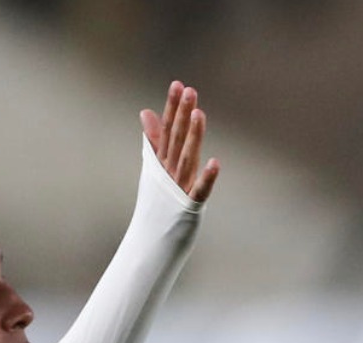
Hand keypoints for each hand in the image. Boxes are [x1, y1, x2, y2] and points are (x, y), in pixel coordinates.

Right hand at [142, 81, 220, 202]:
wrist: (152, 239)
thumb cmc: (158, 202)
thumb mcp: (155, 167)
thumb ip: (154, 140)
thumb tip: (146, 112)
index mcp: (162, 162)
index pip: (167, 129)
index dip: (172, 107)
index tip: (179, 84)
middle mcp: (168, 171)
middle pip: (176, 138)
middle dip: (182, 114)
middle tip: (190, 90)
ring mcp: (178, 188)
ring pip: (187, 158)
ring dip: (192, 136)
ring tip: (199, 114)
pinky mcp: (189, 207)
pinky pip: (199, 190)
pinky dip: (207, 177)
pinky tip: (216, 163)